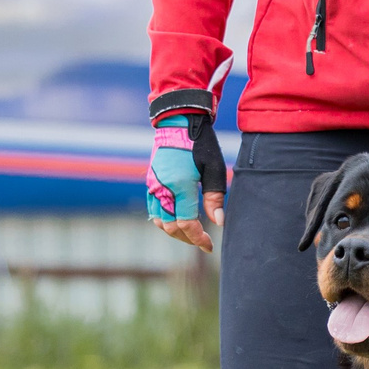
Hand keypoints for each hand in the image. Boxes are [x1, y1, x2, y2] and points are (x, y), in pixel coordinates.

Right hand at [146, 117, 224, 250]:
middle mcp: (162, 189)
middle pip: (171, 227)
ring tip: (192, 233)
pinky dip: (164, 220)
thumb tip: (218, 223)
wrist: (179, 122)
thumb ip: (215, 198)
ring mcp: (153, 186)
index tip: (210, 245)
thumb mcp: (214, 169)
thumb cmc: (201, 144)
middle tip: (203, 241)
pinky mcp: (150, 182)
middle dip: (187, 238)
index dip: (198, 238)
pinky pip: (153, 209)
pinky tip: (177, 221)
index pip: (186, 224)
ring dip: (175, 231)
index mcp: (179, 186)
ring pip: (159, 221)